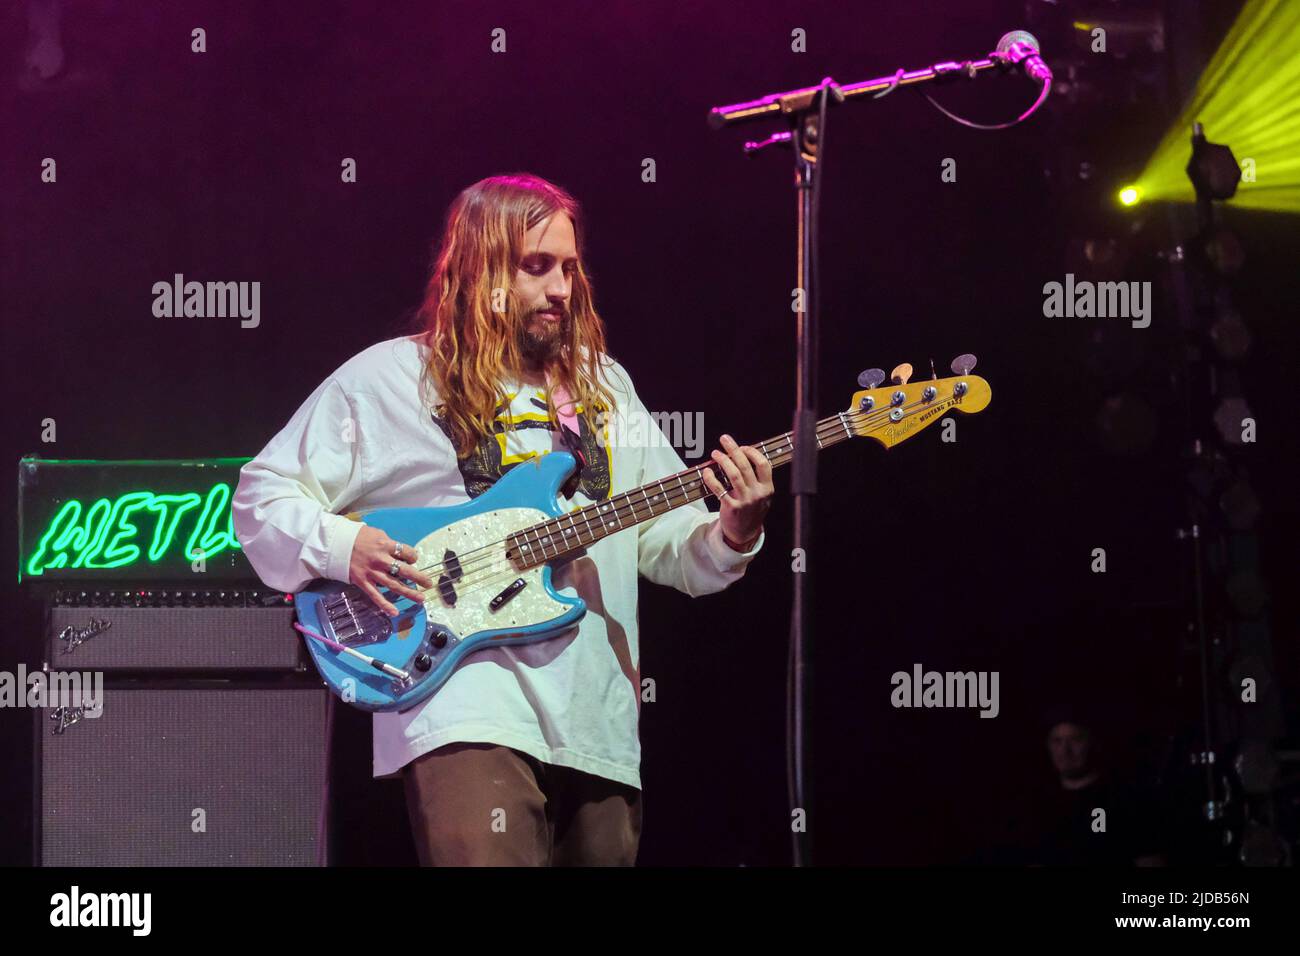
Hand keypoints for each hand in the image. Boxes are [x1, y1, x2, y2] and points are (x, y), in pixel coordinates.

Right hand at [349, 525, 434, 616]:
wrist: (335, 544)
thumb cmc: (358, 537)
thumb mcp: (377, 533)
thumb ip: (389, 544)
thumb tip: (401, 553)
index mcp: (385, 546)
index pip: (406, 552)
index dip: (412, 556)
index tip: (413, 559)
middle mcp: (381, 560)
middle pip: (404, 571)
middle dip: (418, 578)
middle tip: (429, 584)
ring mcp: (372, 572)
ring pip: (394, 585)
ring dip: (408, 592)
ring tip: (421, 598)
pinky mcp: (363, 582)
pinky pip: (375, 596)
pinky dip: (385, 605)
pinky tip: (394, 612)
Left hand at [701, 434, 772, 548]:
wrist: (745, 534)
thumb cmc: (752, 510)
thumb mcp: (762, 495)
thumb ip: (757, 479)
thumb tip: (743, 455)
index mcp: (767, 488)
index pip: (763, 464)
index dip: (752, 452)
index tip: (742, 447)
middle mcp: (757, 493)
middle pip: (745, 466)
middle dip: (734, 449)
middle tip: (724, 439)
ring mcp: (744, 501)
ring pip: (733, 474)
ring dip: (723, 460)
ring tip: (715, 453)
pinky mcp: (731, 507)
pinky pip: (719, 489)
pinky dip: (711, 478)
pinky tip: (707, 471)